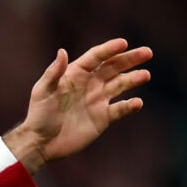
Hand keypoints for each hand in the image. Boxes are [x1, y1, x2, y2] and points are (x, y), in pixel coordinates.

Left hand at [4, 39, 152, 172]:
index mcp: (75, 74)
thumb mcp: (42, 92)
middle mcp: (89, 84)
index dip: (109, 49)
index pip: (96, 57)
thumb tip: (62, 51)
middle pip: (113, 67)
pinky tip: (137, 102)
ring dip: (133, 79)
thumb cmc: (39, 115)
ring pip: (120, 85)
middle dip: (130, 59)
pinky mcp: (103, 118)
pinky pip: (120, 109)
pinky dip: (130, 106)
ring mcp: (97, 100)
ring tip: (145, 75)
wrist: (41, 143)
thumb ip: (53, 73)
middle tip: (147, 52)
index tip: (124, 43)